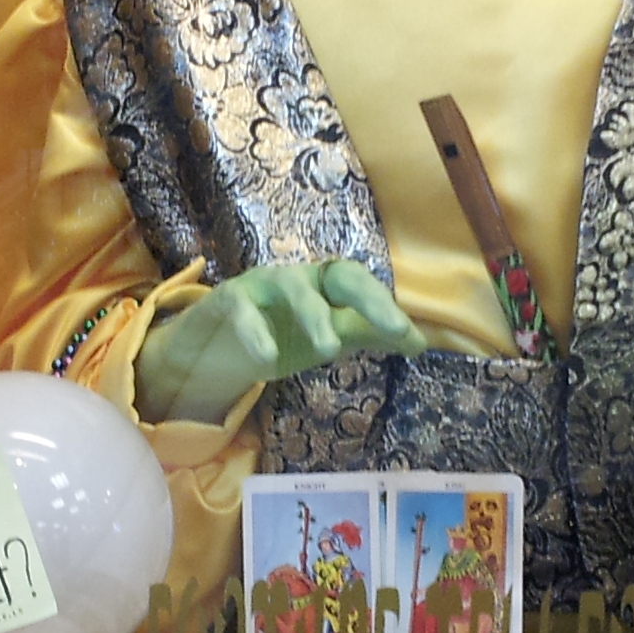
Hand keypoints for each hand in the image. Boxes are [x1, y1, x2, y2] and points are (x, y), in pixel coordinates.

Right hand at [132, 259, 428, 425]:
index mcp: (324, 286)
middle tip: (390, 329)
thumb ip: (368, 335)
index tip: (410, 337)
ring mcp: (260, 285)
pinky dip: (254, 331)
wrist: (213, 347)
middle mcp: (298, 278)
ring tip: (330, 349)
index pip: (360, 284)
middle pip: (335, 274)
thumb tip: (420, 342)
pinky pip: (240, 309)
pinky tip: (267, 358)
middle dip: (365, 298)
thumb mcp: (327, 337)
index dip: (384, 305)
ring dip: (313, 314)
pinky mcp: (225, 301)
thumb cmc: (279, 333)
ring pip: (289, 286)